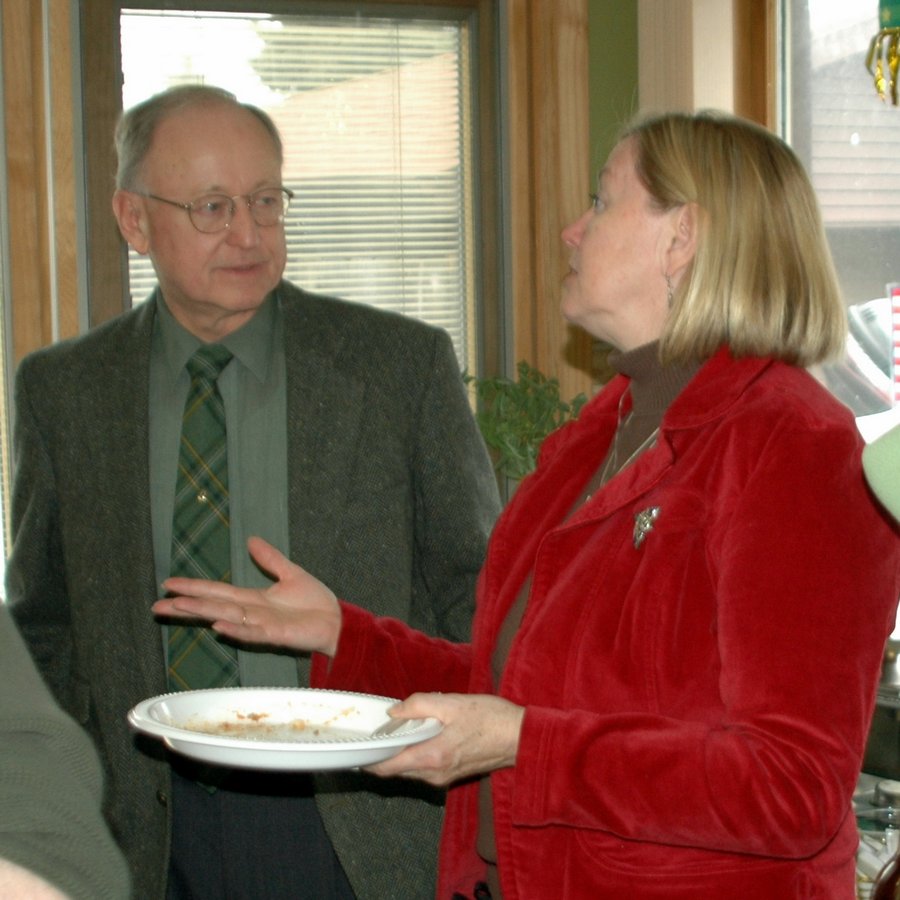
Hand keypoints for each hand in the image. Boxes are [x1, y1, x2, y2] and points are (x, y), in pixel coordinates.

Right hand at [152, 536, 341, 655]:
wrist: (336, 621)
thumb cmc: (314, 604)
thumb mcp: (290, 574)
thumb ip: (270, 559)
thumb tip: (251, 539)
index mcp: (252, 599)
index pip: (216, 592)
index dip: (193, 587)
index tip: (168, 584)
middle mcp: (250, 613)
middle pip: (211, 606)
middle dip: (185, 605)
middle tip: (157, 605)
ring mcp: (260, 624)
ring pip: (224, 617)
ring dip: (201, 613)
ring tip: (178, 607)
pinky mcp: (275, 634)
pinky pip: (251, 633)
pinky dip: (235, 630)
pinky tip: (218, 628)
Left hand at [366, 693, 524, 786]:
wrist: (521, 737)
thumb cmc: (491, 719)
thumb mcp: (452, 703)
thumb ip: (419, 705)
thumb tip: (393, 712)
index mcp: (431, 757)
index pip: (387, 767)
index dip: (367, 759)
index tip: (356, 747)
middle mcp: (434, 774)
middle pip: (396, 770)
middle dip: (382, 753)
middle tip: (375, 730)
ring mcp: (444, 778)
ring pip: (409, 770)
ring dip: (399, 754)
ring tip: (397, 729)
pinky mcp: (452, 775)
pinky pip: (423, 769)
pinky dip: (414, 755)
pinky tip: (419, 734)